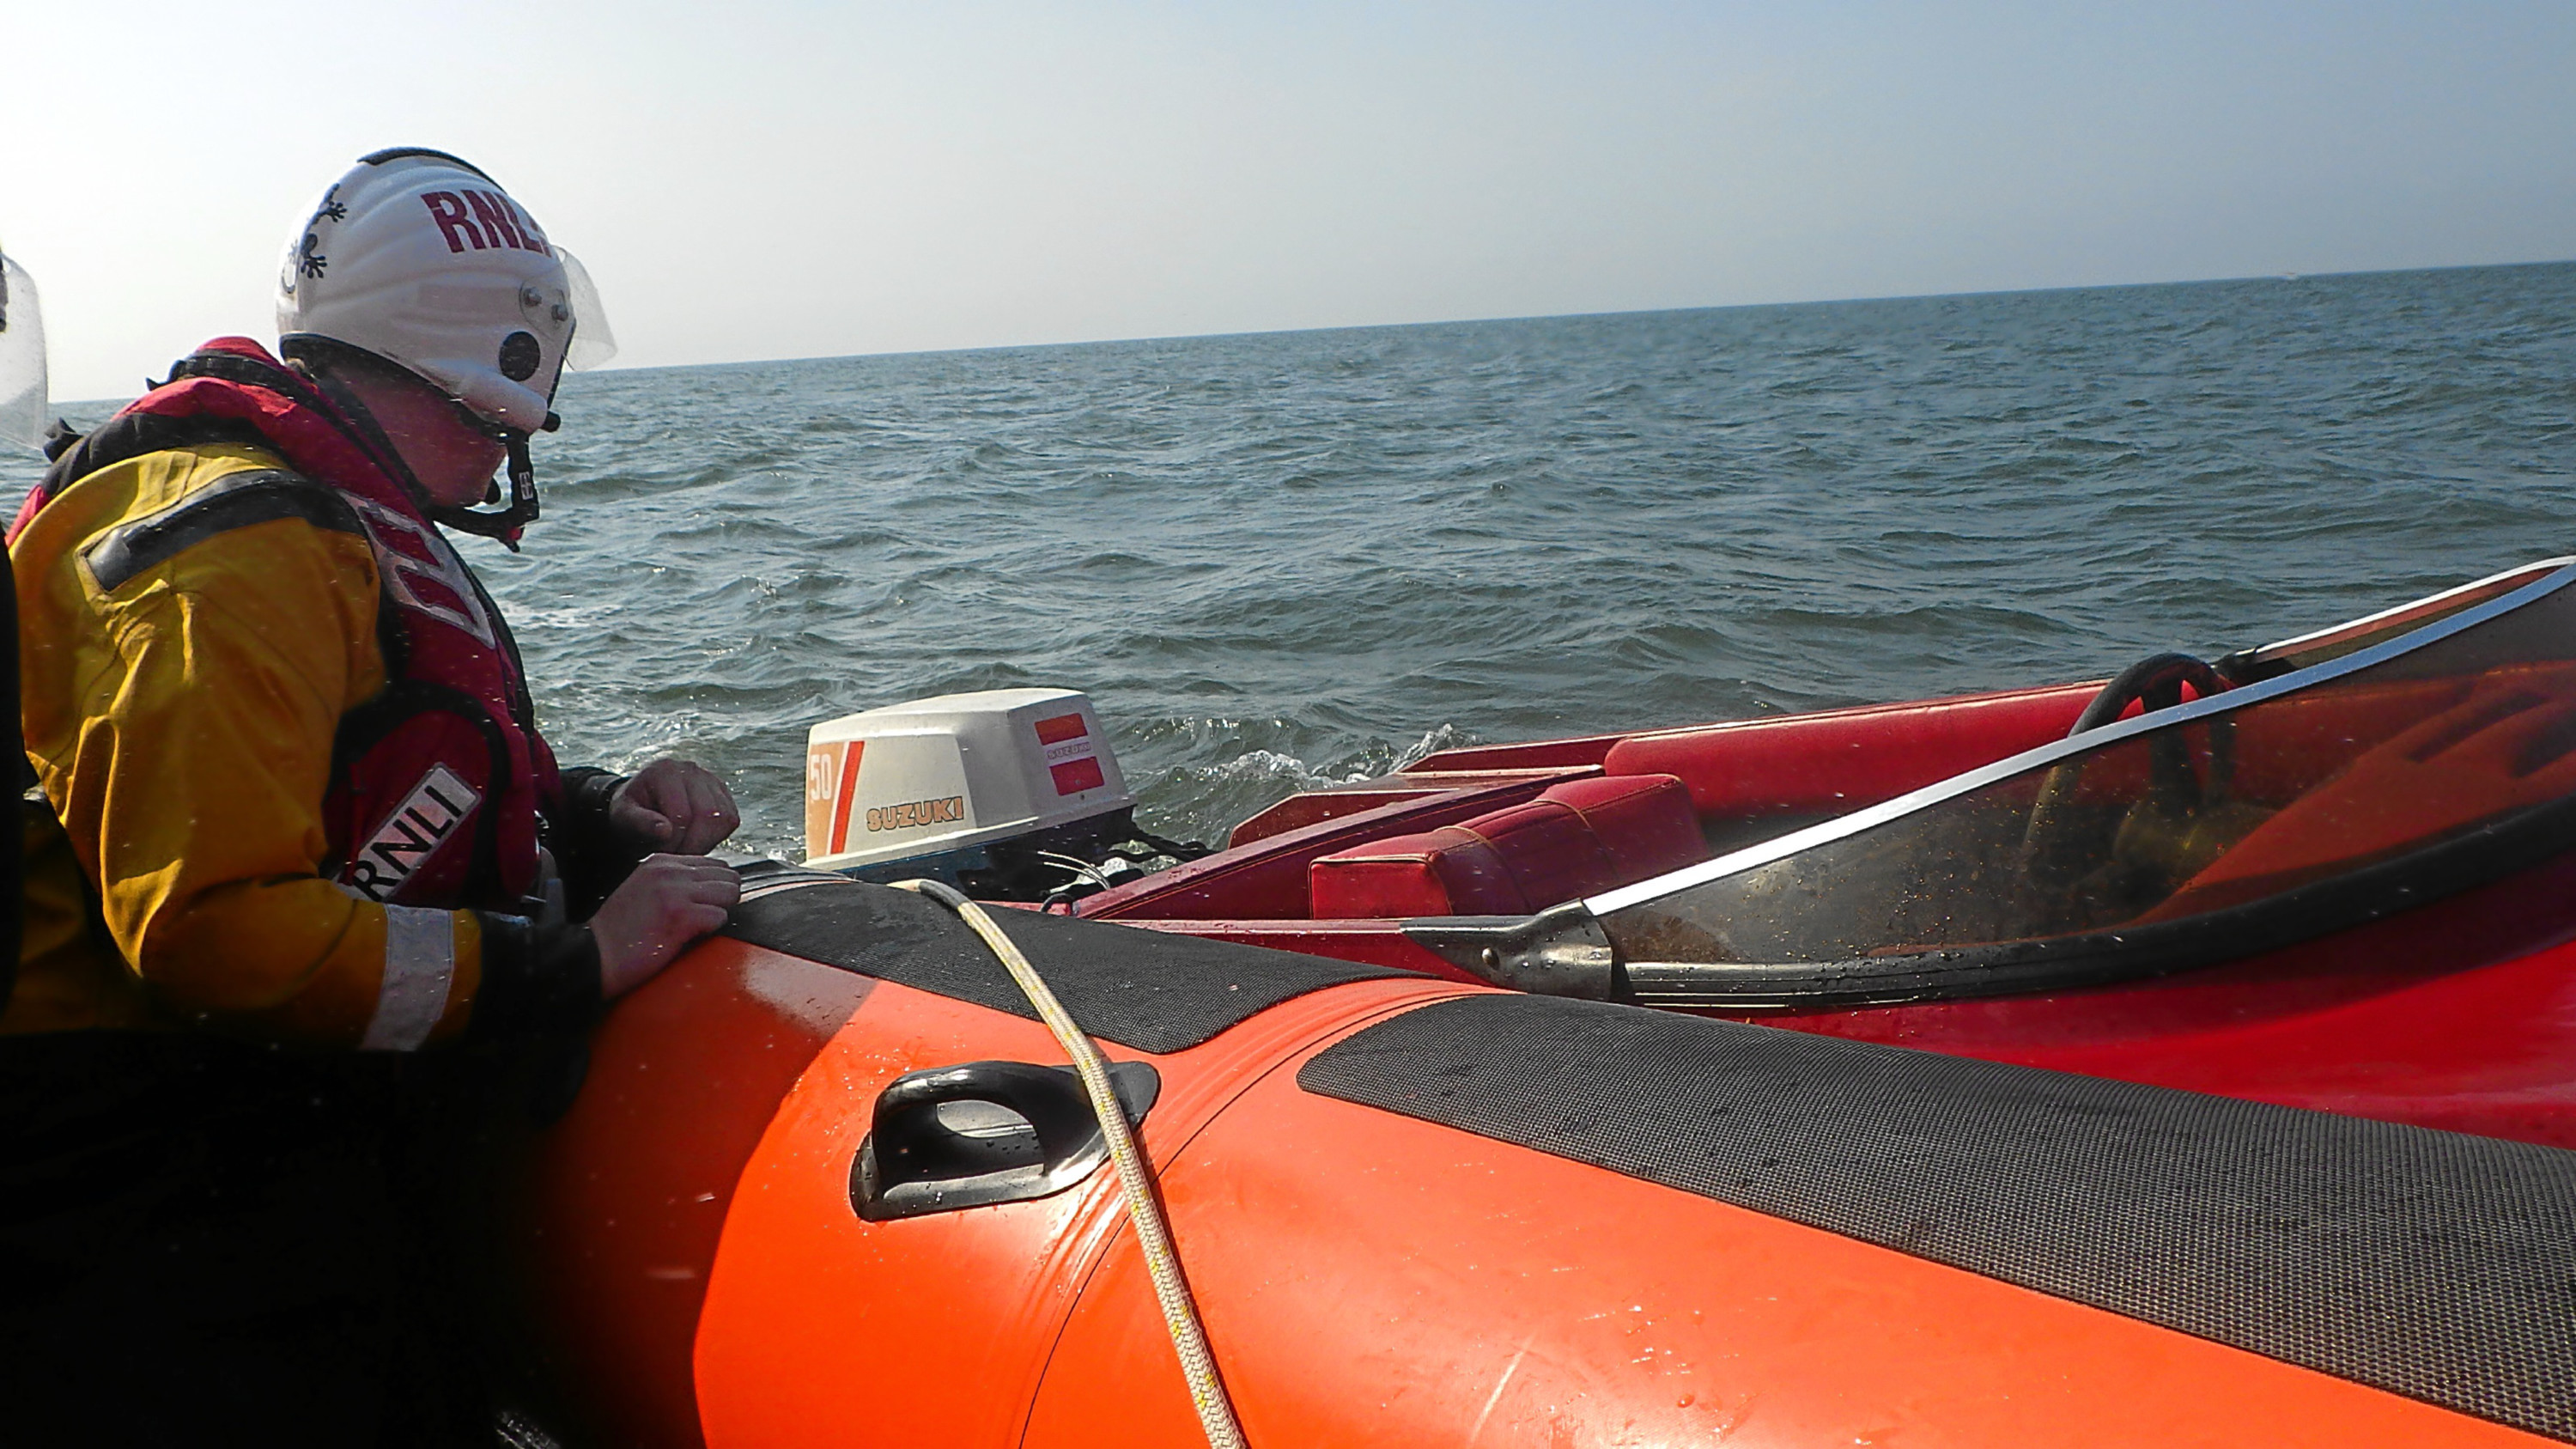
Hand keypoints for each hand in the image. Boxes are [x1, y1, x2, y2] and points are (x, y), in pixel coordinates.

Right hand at [590, 854, 741, 998]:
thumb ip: (674, 882)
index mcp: (661, 863)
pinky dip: (712, 929)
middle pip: (727, 876)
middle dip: (723, 898)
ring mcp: (675, 893)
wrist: (594, 954)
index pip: (713, 864)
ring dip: (720, 912)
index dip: (716, 886)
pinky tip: (692, 936)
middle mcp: (669, 872)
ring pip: (729, 892)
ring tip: (698, 926)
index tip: (705, 903)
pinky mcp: (680, 917)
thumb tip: (712, 888)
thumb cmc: (618, 931)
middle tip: (706, 917)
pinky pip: (720, 916)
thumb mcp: (644, 890)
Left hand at [610, 759, 739, 854]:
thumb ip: (640, 823)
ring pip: (724, 818)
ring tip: (685, 847)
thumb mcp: (623, 817)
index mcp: (665, 772)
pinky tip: (696, 839)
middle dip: (693, 844)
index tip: (661, 851)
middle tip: (675, 853)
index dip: (674, 841)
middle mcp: (692, 771)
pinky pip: (731, 820)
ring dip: (706, 841)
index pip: (682, 814)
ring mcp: (711, 780)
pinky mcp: (723, 793)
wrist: (640, 805)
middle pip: (708, 815)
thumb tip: (665, 831)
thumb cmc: (630, 812)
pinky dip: (716, 836)